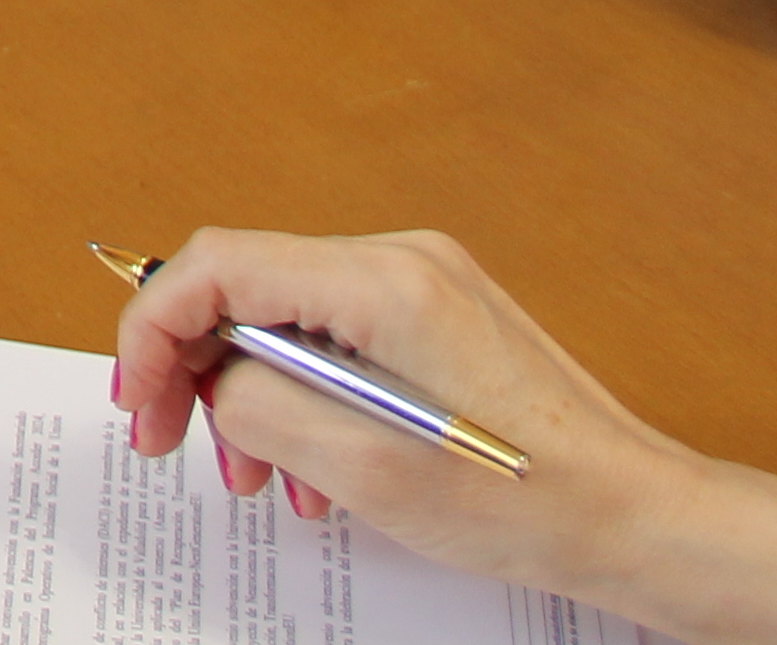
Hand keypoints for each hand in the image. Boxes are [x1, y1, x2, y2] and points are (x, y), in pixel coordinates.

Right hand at [115, 228, 699, 603]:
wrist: (637, 518)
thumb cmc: (529, 500)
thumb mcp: (362, 467)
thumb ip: (259, 403)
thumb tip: (210, 375)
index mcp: (382, 280)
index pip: (217, 265)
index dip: (153, 329)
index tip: (138, 400)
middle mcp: (401, 258)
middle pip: (246, 286)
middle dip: (199, 370)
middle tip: (176, 443)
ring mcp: (424, 283)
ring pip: (286, 317)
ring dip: (252, 395)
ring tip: (265, 477)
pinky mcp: (439, 316)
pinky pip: (334, 337)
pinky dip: (304, 394)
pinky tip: (317, 464)